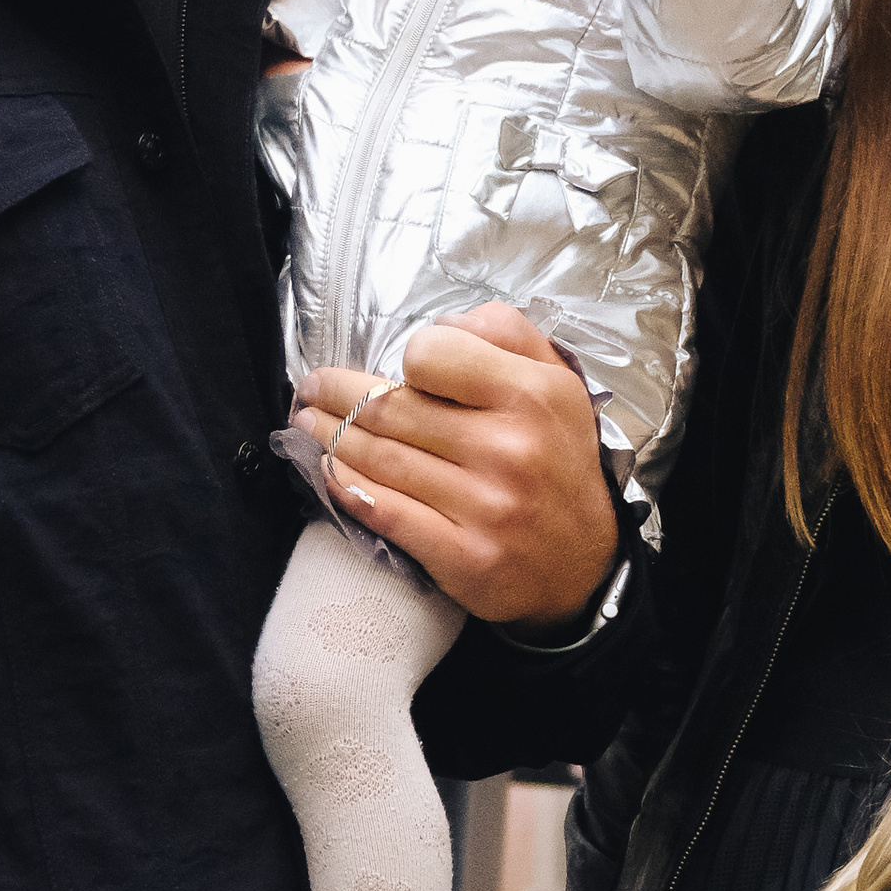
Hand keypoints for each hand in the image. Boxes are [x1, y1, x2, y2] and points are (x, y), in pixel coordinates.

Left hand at [292, 305, 619, 627]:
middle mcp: (508, 448)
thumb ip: (509, 334)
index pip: (433, 355)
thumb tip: (445, 324)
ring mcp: (485, 506)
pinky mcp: (464, 556)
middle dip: (337, 395)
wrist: (585, 566)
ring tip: (306, 422)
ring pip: (380, 459)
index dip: (409, 360)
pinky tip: (325, 472)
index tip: (400, 373)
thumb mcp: (559, 384)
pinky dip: (347, 489)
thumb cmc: (559, 465)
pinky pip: (386, 512)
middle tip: (310, 388)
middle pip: (392, 409)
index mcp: (531, 395)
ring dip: (329, 437)